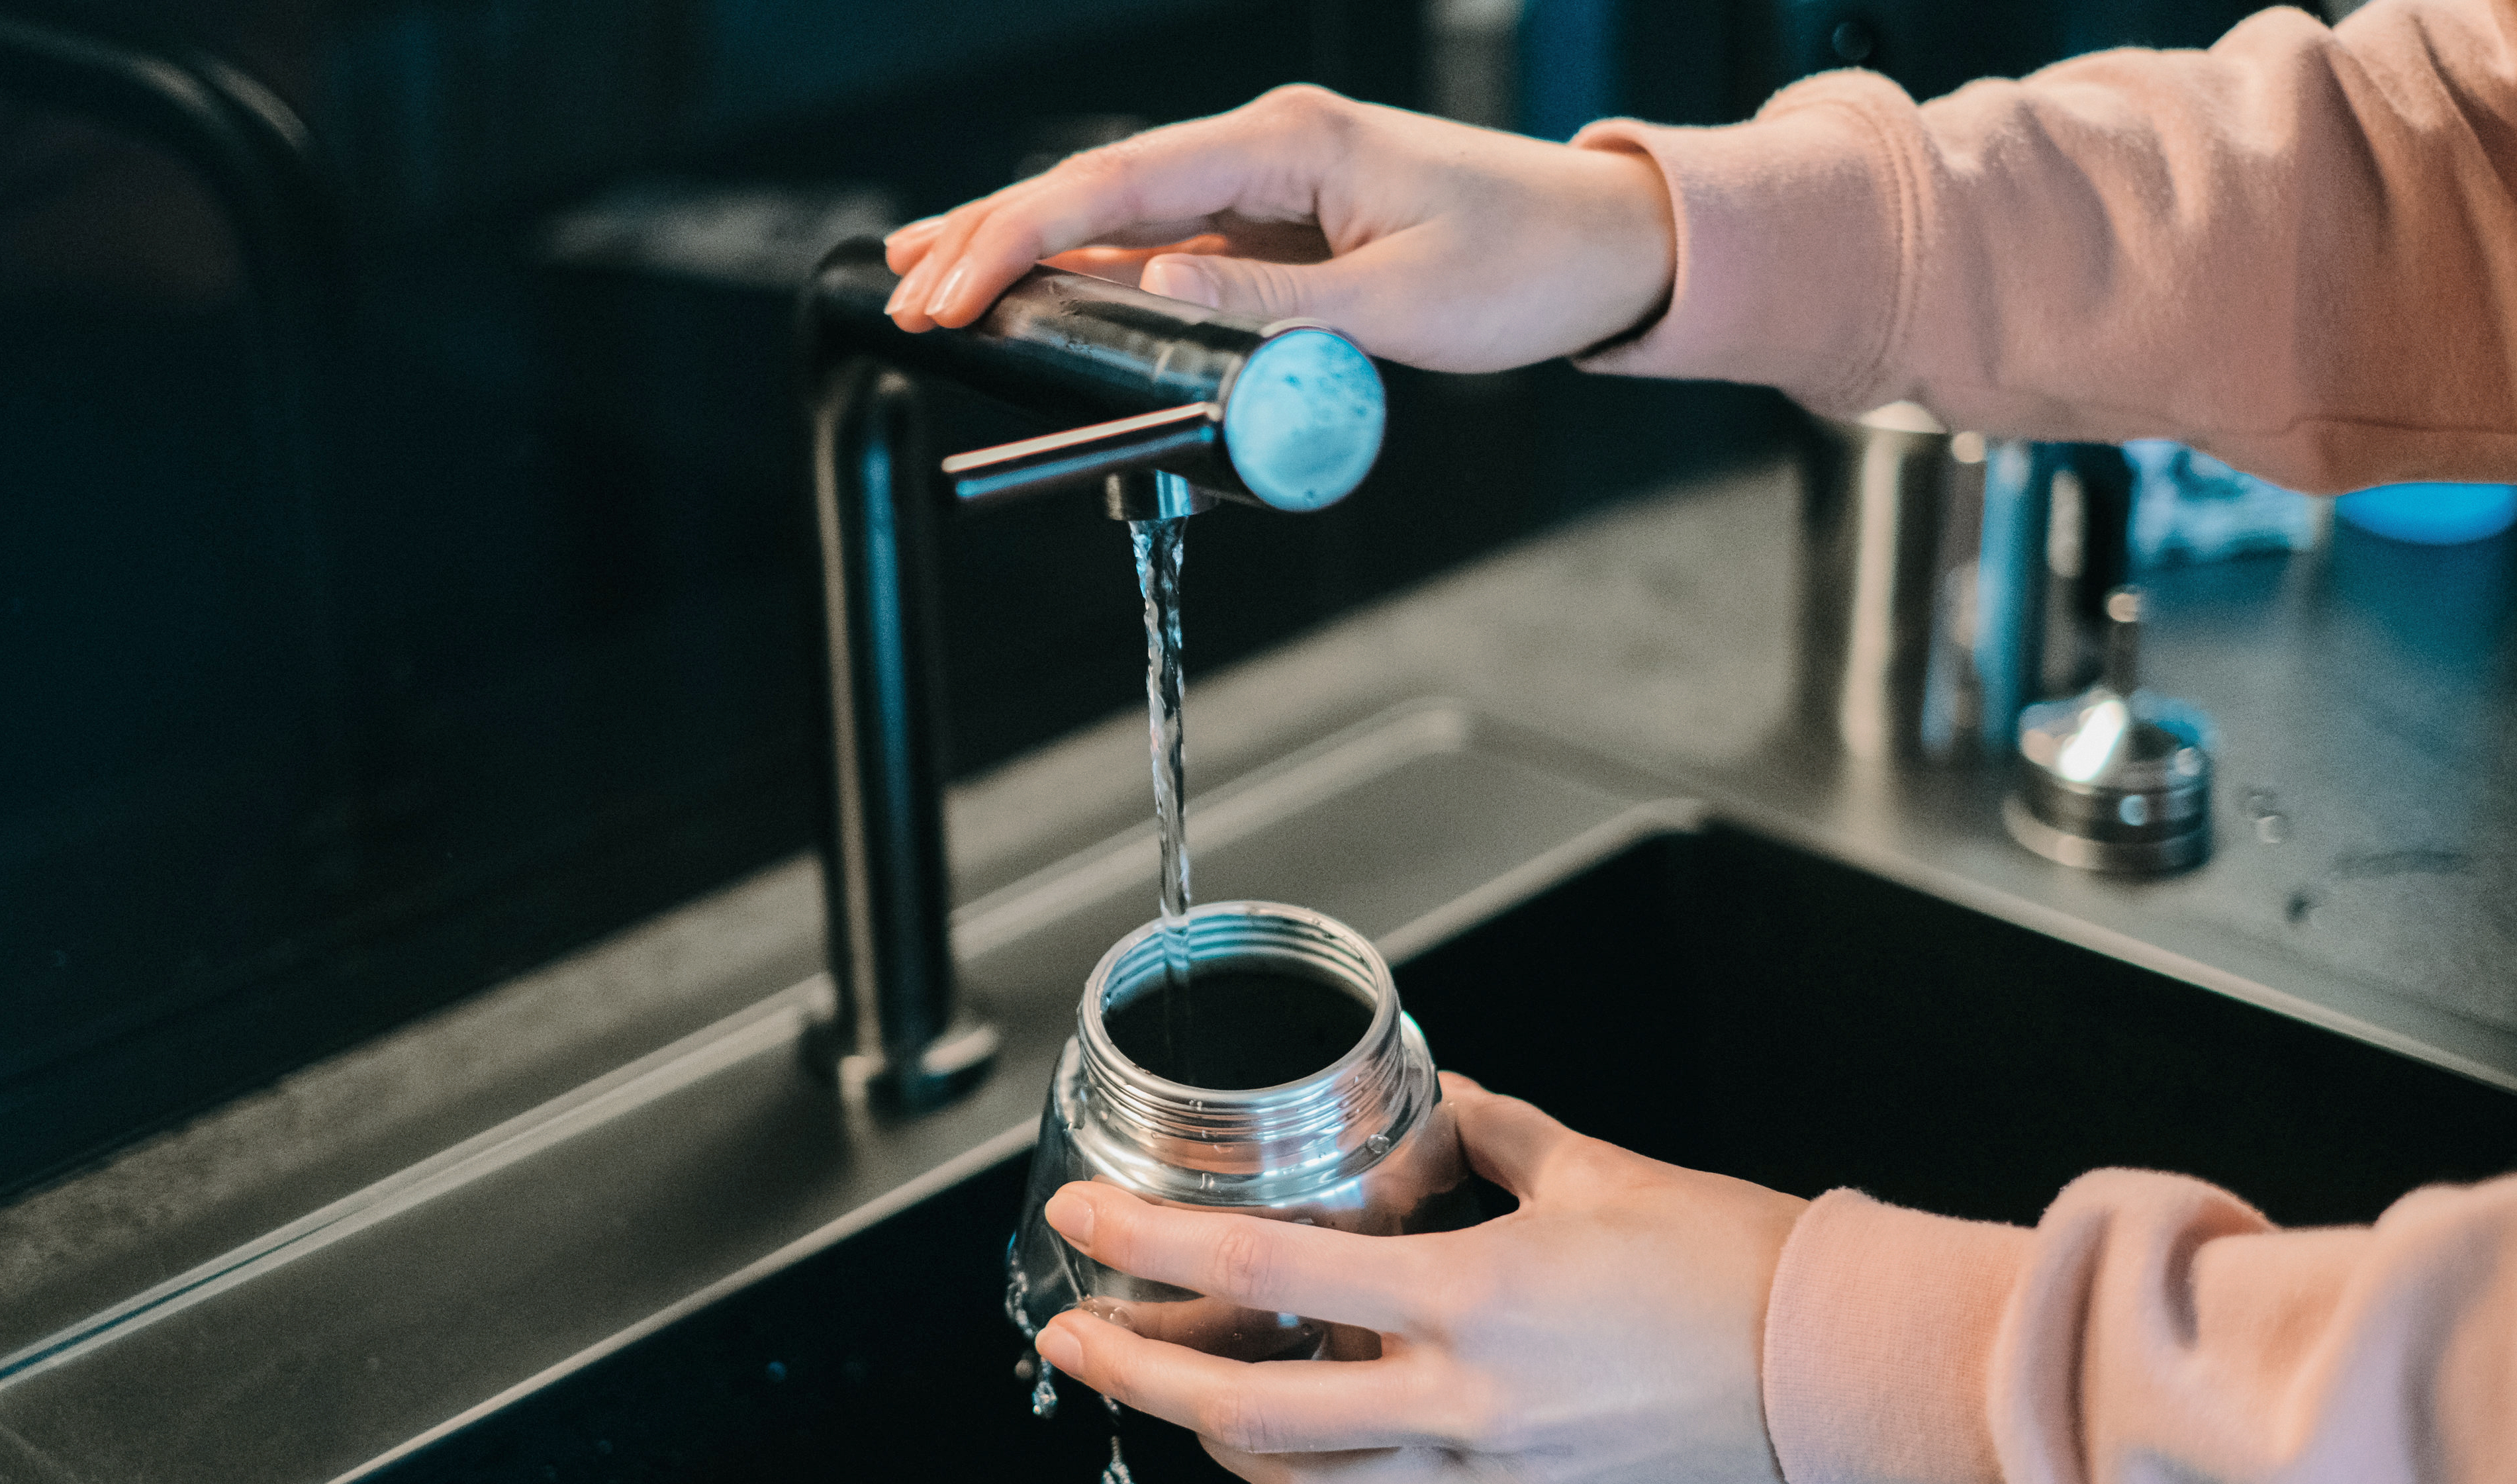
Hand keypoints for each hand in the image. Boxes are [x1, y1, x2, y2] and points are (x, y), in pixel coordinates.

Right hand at [880, 85, 1674, 373]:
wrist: (1611, 246)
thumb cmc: (1527, 268)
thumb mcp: (1401, 307)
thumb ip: (1269, 307)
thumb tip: (1147, 291)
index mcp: (1289, 143)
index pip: (1119, 187)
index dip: (1018, 241)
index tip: (950, 294)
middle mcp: (1269, 146)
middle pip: (1098, 187)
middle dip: (993, 237)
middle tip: (905, 292)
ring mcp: (1273, 181)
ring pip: (1121, 212)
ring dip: (1028, 247)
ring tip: (932, 275)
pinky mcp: (1285, 222)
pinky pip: (1168, 241)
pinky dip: (1096, 265)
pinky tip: (1042, 285)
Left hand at [1030, 1075, 1806, 1483]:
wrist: (1838, 1366)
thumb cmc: (1736, 1264)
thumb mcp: (1591, 1168)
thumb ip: (1486, 1135)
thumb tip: (1432, 1110)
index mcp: (1473, 1296)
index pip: (1265, 1274)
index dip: (1152, 1247)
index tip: (1084, 1221)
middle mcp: (1465, 1397)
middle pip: (1248, 1416)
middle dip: (1138, 1380)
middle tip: (1074, 1342)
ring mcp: (1490, 1461)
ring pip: (1306, 1483)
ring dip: (1220, 1443)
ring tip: (1175, 1391)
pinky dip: (1324, 1462)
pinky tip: (1308, 1416)